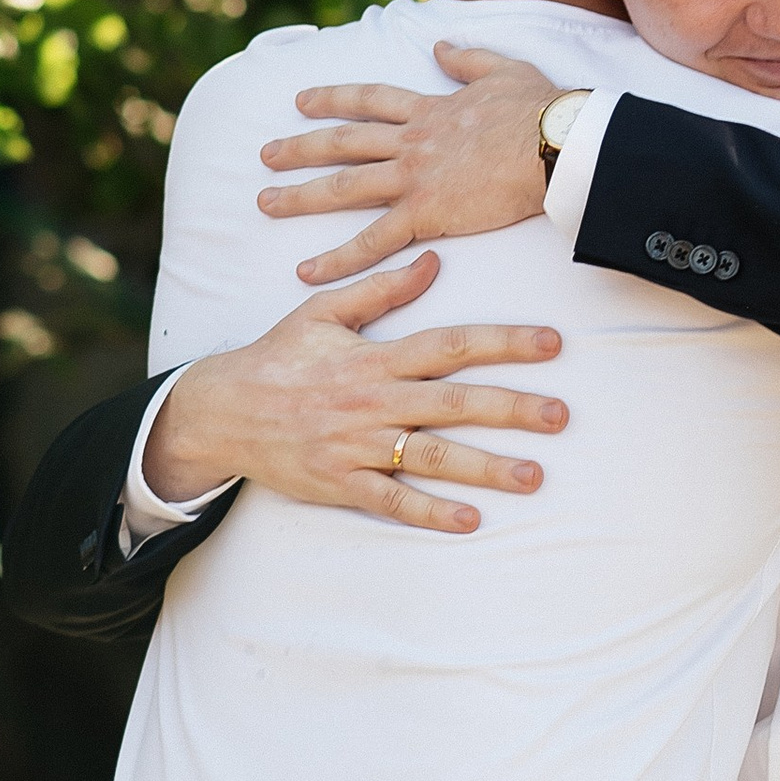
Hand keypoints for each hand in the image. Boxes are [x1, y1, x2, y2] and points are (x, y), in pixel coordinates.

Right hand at [143, 251, 568, 533]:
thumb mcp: (322, 312)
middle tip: (561, 415)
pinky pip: (390, 501)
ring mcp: (356, 445)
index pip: (449, 344)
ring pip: (430, 457)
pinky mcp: (340, 482)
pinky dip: (429, 512)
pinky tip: (470, 520)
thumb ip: (381, 288)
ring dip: (485, 467)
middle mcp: (372, 401)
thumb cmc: (278, 357)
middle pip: (453, 402)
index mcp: (374, 357)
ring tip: (535, 476)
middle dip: (511, 409)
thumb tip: (433, 260)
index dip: (502, 342)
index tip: (552, 343)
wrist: (218, 411)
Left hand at [256, 44, 564, 284]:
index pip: (370, 101)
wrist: (555, 144)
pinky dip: (337, 259)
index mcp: (431, 109)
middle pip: (343, 143)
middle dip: (300, 147)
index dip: (333, 99)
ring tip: (265, 202)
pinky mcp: (426, 213)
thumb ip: (467, 59)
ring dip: (301, 196)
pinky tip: (307, 271)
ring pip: (344, 186)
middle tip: (266, 154)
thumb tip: (440, 45)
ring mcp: (414, 177)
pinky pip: (372, 241)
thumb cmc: (542, 110)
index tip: (301, 101)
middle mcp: (413, 141)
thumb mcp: (503, 69)